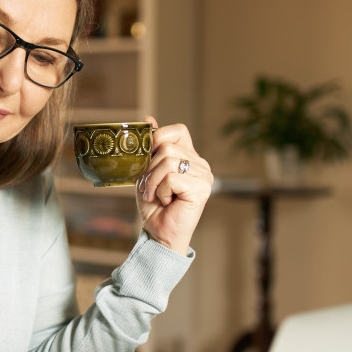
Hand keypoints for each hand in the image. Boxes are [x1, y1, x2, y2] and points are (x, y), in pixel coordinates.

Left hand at [136, 117, 212, 253]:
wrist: (159, 233)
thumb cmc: (154, 206)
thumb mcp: (147, 172)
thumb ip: (151, 147)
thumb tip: (148, 118)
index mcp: (190, 157)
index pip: (178, 130)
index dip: (159, 138)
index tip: (148, 157)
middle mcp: (201, 164)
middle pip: (168, 147)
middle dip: (149, 168)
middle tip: (150, 187)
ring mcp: (204, 176)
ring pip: (168, 161)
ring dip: (153, 181)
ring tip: (156, 195)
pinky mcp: (202, 188)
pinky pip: (171, 177)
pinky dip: (161, 190)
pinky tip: (166, 201)